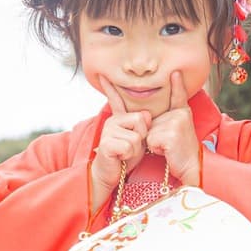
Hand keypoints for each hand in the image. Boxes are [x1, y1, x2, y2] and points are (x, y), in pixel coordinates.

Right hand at [90, 79, 150, 212]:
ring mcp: (108, 131)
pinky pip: (130, 145)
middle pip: (141, 120)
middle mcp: (112, 121)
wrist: (109, 175)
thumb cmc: (124, 157)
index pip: (115, 99)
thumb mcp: (137, 138)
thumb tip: (146, 115)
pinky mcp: (107, 143)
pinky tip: (121, 158)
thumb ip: (142, 125)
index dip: (110, 87)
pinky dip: (130, 155)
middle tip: (132, 147)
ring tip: (127, 154)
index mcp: (119, 117)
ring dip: (137, 149)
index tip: (103, 75)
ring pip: (137, 136)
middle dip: (142, 136)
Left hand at [144, 71, 200, 186]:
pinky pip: (150, 139)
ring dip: (153, 142)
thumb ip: (161, 120)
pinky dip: (154, 148)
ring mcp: (177, 122)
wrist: (191, 168)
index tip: (175, 72)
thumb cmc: (178, 152)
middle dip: (152, 133)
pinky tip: (167, 151)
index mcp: (182, 112)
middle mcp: (181, 114)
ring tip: (167, 147)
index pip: (177, 96)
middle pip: (149, 119)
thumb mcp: (171, 131)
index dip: (176, 84)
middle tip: (168, 144)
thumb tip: (144, 116)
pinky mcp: (171, 134)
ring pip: (148, 130)